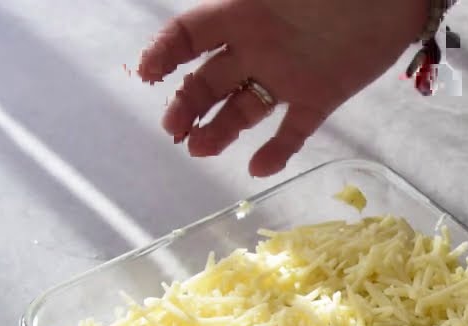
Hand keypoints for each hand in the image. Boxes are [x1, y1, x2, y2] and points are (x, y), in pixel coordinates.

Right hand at [138, 0, 426, 174]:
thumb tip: (216, 5)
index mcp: (242, 13)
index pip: (189, 35)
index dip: (164, 53)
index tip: (148, 75)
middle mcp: (257, 48)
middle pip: (209, 81)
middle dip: (186, 105)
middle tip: (176, 131)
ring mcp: (286, 76)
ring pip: (242, 109)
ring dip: (219, 130)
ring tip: (202, 149)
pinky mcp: (320, 98)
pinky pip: (292, 130)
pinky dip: (276, 151)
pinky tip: (258, 168)